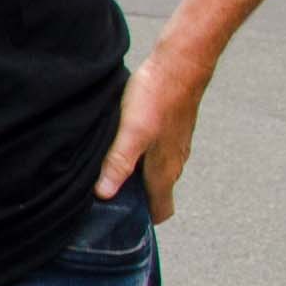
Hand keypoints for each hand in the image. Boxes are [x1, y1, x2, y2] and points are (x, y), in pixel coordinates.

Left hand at [96, 56, 206, 215]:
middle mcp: (173, 162)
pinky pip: (157, 154)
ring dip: (137, 179)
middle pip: (157, 194)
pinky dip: (141, 159)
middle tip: (105, 200)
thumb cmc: (158, 96)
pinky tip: (122, 146)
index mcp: (165, 170)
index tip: (119, 223)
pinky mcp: (171, 129)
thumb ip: (119, 163)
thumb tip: (104, 194)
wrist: (181, 63)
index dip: (144, 221)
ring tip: (109, 174)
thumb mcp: (132, 132)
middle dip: (136, 202)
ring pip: (157, 173)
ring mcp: (174, 145)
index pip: (162, 210)